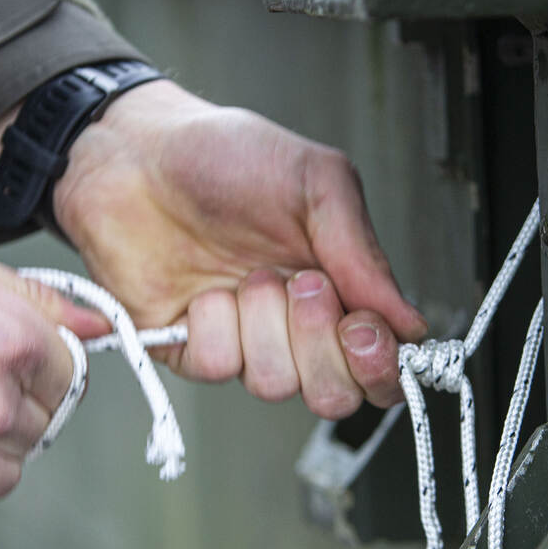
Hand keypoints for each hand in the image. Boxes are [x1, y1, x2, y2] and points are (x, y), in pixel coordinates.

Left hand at [0, 81, 426, 418]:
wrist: (137, 154)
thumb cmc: (225, 156)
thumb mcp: (316, 184)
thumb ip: (363, 255)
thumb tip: (410, 324)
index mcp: (338, 288)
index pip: (378, 363)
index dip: (378, 364)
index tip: (363, 330)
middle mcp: (292, 325)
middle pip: (333, 393)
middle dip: (319, 346)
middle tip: (301, 286)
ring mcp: (241, 339)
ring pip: (275, 383)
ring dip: (263, 324)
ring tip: (244, 272)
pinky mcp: (187, 348)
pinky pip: (217, 366)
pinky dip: (212, 324)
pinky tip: (200, 287)